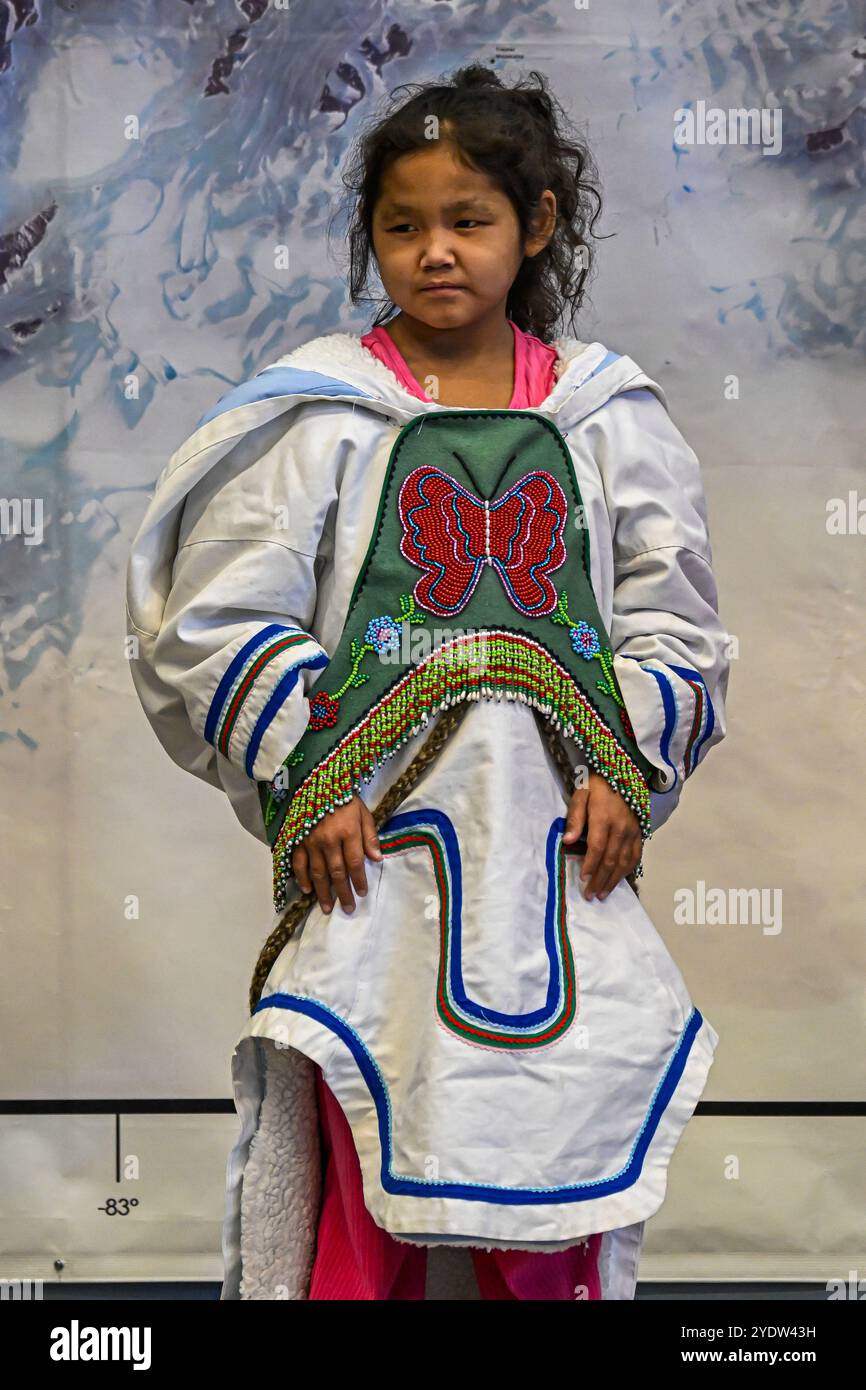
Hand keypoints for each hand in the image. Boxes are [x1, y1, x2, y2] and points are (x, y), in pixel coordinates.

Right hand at [292, 792, 382, 915]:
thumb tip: (377, 859)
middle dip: (343, 893)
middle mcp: (329, 840)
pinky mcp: (296, 840)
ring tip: (327, 908)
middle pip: (337, 873)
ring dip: (323, 892)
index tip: (362, 893)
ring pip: (317, 872)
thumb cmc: (343, 796)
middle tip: (348, 909)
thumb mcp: (362, 811)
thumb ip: (369, 835)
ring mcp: (310, 841)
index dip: (359, 880)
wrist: (315, 780)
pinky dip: (302, 878)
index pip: (355, 863)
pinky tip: (307, 889)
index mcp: (348, 831)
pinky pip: (298, 863)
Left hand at [563, 769, 641, 901]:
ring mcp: (632, 831)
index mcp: (604, 818)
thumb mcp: (580, 793)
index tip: (582, 879)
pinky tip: (620, 879)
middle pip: (610, 859)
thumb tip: (568, 841)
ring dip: (613, 880)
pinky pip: (635, 856)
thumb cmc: (597, 784)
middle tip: (590, 895)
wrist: (625, 772)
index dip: (590, 865)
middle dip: (600, 879)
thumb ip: (575, 817)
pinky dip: (628, 870)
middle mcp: (621, 828)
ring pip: (624, 861)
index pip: (597, 848)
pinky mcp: (639, 833)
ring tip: (603, 893)